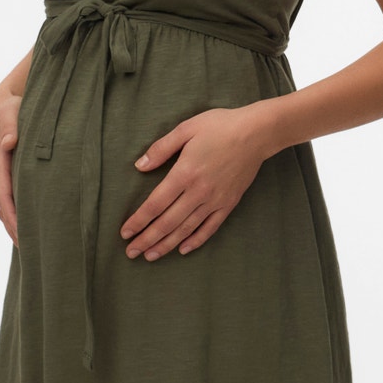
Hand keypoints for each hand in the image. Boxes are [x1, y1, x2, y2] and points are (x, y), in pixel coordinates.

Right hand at [0, 87, 22, 247]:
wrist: (5, 104)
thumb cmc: (11, 107)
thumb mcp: (9, 111)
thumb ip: (10, 125)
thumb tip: (8, 142)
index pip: (4, 194)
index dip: (12, 215)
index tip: (21, 233)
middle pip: (3, 207)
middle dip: (14, 228)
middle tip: (30, 250)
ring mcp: (3, 176)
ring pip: (6, 206)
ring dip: (15, 226)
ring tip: (31, 248)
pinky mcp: (10, 176)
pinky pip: (12, 199)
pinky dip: (18, 215)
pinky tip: (31, 227)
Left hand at [120, 107, 268, 260]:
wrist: (257, 133)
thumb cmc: (220, 126)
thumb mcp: (185, 129)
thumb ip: (161, 149)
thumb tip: (140, 166)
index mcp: (184, 173)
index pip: (155, 204)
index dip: (138, 221)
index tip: (125, 232)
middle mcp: (198, 192)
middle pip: (167, 222)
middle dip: (147, 239)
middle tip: (131, 252)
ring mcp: (215, 200)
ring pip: (186, 229)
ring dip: (166, 245)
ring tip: (150, 256)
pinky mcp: (229, 203)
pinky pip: (210, 227)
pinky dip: (196, 241)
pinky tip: (183, 250)